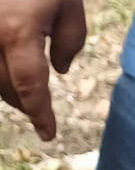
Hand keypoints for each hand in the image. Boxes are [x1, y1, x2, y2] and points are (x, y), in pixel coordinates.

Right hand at [0, 0, 85, 141]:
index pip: (29, 87)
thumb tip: (59, 71)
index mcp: (18, 33)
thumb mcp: (68, 7)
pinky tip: (8, 75)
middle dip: (23, 103)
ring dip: (5, 89)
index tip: (47, 134)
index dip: (39, 114)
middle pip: (3, 86)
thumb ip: (69, 43)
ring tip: (24, 96)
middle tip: (39, 114)